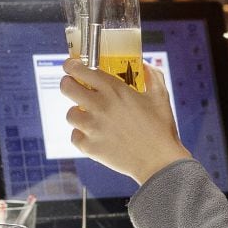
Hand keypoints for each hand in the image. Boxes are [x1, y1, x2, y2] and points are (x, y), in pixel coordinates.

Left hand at [60, 58, 190, 184]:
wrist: (159, 161)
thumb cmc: (161, 128)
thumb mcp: (160, 96)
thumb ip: (152, 76)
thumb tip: (145, 65)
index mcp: (114, 90)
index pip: (81, 70)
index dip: (72, 65)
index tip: (71, 66)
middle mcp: (100, 105)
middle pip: (67, 87)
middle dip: (68, 83)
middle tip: (74, 86)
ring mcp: (92, 127)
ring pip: (70, 113)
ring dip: (77, 112)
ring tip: (88, 116)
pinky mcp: (89, 146)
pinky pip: (75, 136)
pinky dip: (82, 135)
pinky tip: (93, 135)